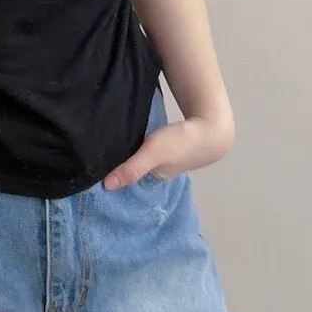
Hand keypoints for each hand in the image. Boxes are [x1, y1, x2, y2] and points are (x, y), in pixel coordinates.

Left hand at [103, 113, 235, 189]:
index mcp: (158, 175)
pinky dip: (146, 142)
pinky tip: (138, 132)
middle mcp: (164, 168)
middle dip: (124, 162)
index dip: (117, 174)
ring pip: (147, 155)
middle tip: (102, 152)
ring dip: (135, 151)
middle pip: (138, 166)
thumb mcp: (153, 154)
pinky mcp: (177, 141)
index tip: (98, 167)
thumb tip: (106, 186)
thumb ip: (131, 168)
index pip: (131, 178)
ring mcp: (172, 155)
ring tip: (114, 142)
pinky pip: (155, 144)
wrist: (213, 126)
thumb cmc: (181, 143)